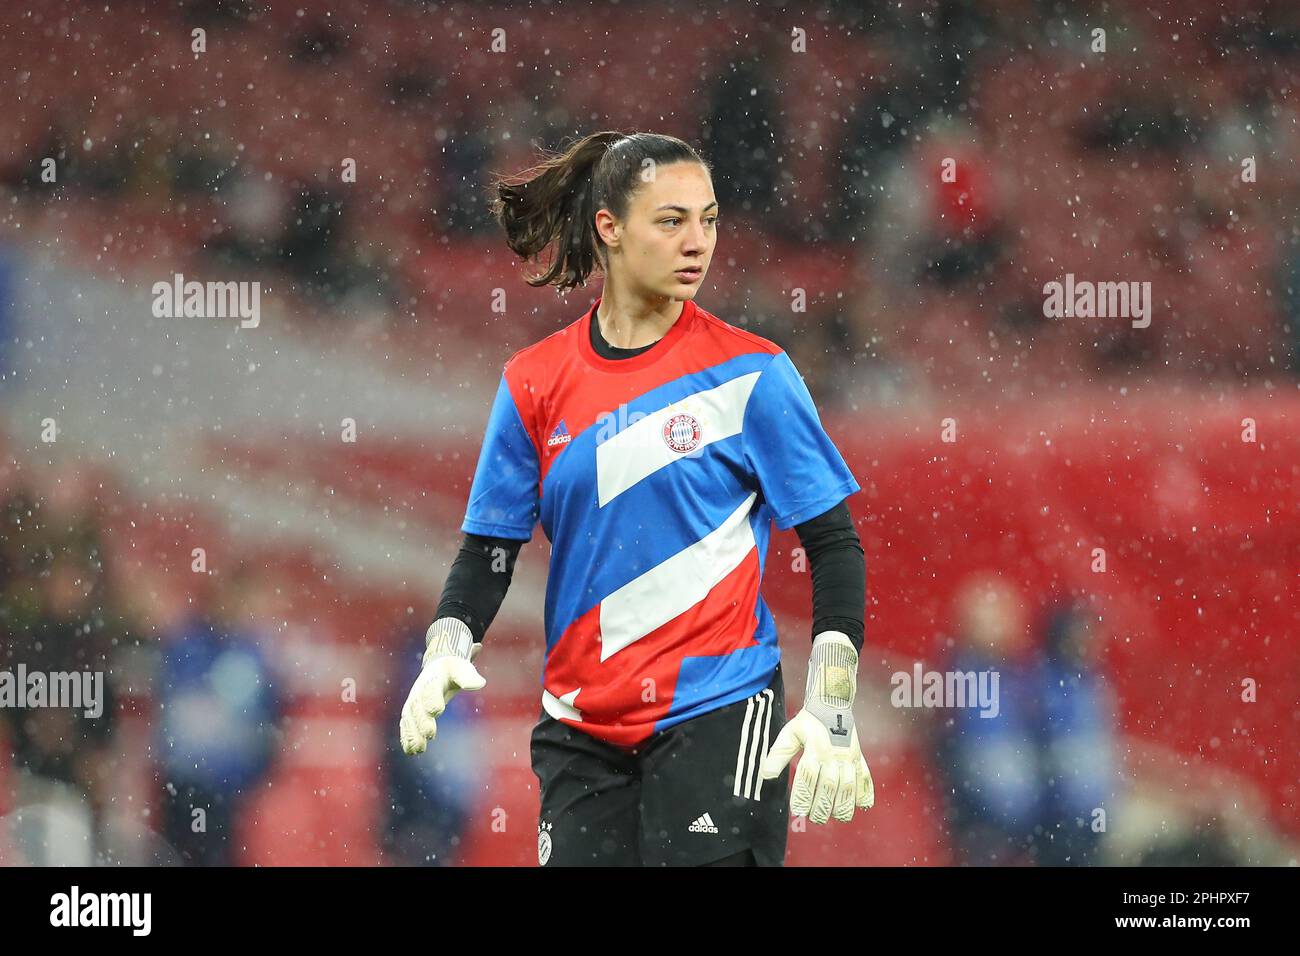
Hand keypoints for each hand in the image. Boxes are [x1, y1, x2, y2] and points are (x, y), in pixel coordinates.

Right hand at [399, 618, 485, 755]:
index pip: (431, 689)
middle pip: (418, 706)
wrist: (437, 668)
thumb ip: (468, 677)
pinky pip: (406, 724)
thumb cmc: (453, 670)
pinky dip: (407, 737)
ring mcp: (413, 701)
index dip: (433, 699)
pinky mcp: (411, 712)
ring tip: (419, 749)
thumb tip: (480, 683)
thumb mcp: (462, 669)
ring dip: (412, 734)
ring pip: (409, 718)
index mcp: (433, 677)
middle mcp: (419, 690)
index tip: (437, 711)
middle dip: (422, 720)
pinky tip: (411, 751)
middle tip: (429, 734)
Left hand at [759, 631, 874, 823]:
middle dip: (822, 806)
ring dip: (843, 805)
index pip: (807, 777)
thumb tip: (765, 775)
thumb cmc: (808, 721)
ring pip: (849, 786)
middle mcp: (833, 755)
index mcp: (814, 748)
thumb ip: (778, 754)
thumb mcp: (790, 733)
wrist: (832, 703)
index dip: (802, 796)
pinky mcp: (860, 758)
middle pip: (828, 786)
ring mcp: (849, 757)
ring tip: (836, 817)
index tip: (797, 810)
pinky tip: (861, 807)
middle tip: (814, 818)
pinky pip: (866, 778)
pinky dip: (866, 794)